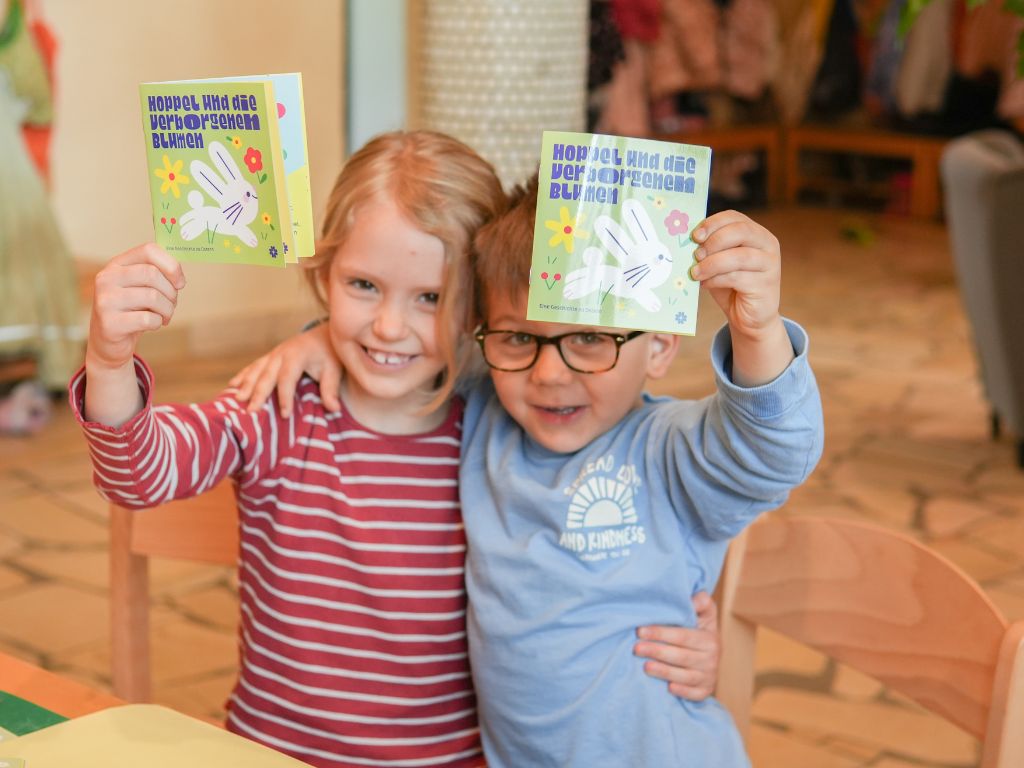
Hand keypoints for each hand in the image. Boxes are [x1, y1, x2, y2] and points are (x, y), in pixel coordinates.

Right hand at [86, 244, 183, 371]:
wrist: (109, 342)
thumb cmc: (132, 310)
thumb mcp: (142, 288)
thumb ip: (158, 275)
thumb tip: (179, 278)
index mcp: (117, 264)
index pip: (148, 250)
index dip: (171, 265)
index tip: (180, 282)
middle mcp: (107, 278)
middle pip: (152, 274)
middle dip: (170, 292)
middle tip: (171, 304)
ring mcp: (105, 300)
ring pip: (153, 297)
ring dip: (167, 310)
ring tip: (164, 316)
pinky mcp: (109, 323)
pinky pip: (148, 319)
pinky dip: (157, 323)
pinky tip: (152, 325)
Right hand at [229, 322, 341, 416]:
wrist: (324, 334)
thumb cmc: (330, 354)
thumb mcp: (334, 370)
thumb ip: (331, 389)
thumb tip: (334, 409)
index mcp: (297, 355)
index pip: (288, 378)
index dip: (285, 397)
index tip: (285, 415)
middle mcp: (281, 353)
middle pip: (267, 375)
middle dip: (258, 394)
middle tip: (251, 412)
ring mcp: (273, 354)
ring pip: (256, 370)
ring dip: (246, 385)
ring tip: (237, 400)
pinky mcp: (270, 356)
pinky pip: (253, 366)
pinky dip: (242, 375)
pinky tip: (232, 386)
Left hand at [634, 591, 719, 700]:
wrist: (711, 654)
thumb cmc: (700, 630)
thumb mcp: (705, 613)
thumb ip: (701, 602)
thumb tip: (692, 599)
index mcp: (709, 638)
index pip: (683, 636)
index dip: (661, 633)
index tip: (640, 631)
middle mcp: (711, 658)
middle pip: (681, 656)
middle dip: (657, 651)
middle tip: (636, 648)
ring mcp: (709, 676)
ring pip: (685, 676)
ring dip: (664, 671)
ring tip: (645, 666)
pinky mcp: (704, 691)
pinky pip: (694, 694)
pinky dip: (682, 691)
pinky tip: (668, 688)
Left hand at [689, 210, 780, 338]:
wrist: (748, 316)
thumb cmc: (731, 285)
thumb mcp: (719, 262)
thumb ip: (710, 249)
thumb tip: (688, 240)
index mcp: (756, 233)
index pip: (735, 217)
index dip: (713, 223)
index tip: (695, 236)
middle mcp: (768, 244)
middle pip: (740, 231)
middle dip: (713, 242)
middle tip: (696, 255)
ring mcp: (770, 264)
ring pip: (738, 256)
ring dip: (711, 264)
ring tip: (695, 273)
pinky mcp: (765, 284)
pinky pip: (737, 277)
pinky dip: (716, 280)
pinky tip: (705, 285)